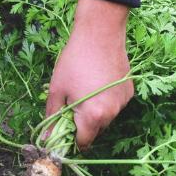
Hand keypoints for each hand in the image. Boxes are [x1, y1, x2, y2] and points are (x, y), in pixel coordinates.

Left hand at [45, 0, 133, 149]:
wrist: (100, 33)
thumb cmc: (74, 60)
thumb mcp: (57, 89)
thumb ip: (52, 117)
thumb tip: (46, 139)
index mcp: (93, 116)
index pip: (83, 142)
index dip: (71, 140)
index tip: (63, 129)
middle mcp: (112, 113)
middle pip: (95, 131)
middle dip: (82, 124)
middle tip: (72, 103)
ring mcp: (123, 102)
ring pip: (106, 118)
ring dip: (95, 112)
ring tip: (85, 89)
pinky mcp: (129, 91)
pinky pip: (115, 104)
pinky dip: (106, 100)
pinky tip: (98, 83)